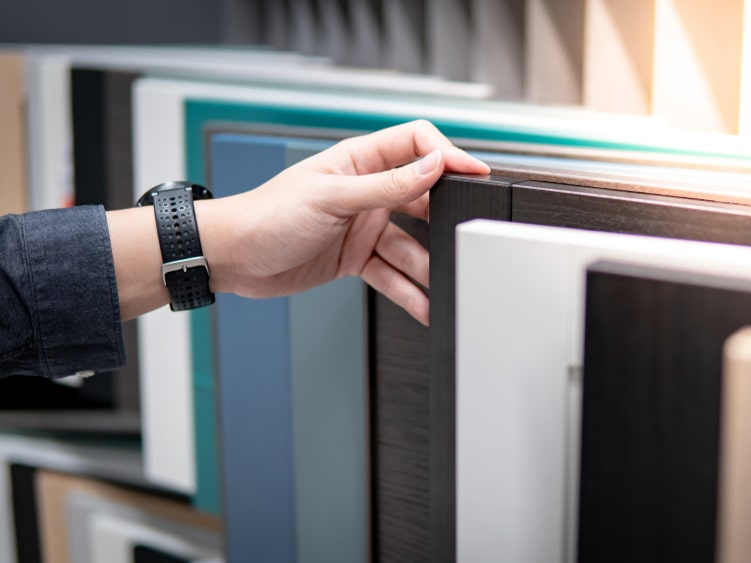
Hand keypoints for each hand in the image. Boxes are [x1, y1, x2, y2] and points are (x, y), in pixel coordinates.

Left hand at [109, 120, 489, 323]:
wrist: (232, 258)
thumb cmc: (266, 215)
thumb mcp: (332, 197)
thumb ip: (388, 185)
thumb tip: (434, 165)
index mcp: (360, 161)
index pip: (417, 144)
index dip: (448, 156)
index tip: (475, 175)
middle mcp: (367, 191)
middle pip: (423, 198)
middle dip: (445, 220)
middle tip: (465, 237)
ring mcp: (363, 226)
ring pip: (411, 245)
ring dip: (427, 267)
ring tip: (443, 285)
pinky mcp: (356, 258)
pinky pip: (392, 274)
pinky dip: (408, 290)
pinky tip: (424, 305)